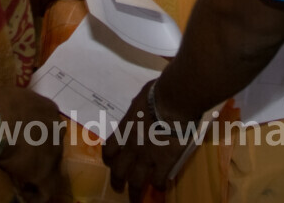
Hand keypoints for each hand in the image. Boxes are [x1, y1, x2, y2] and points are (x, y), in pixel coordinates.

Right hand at [0, 86, 63, 201]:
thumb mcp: (7, 97)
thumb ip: (13, 105)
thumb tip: (3, 108)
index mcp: (48, 108)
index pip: (47, 123)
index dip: (35, 134)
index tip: (23, 141)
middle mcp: (56, 128)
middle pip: (52, 143)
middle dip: (40, 152)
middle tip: (22, 160)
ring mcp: (54, 150)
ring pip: (51, 165)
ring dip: (37, 172)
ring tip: (22, 180)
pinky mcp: (45, 171)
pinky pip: (46, 189)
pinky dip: (36, 195)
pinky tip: (25, 195)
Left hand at [103, 79, 193, 201]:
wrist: (175, 100)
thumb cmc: (160, 92)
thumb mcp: (142, 97)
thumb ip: (139, 107)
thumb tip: (142, 105)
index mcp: (125, 129)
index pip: (109, 149)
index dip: (108, 158)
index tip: (110, 162)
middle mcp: (132, 146)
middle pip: (118, 170)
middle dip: (116, 181)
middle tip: (118, 188)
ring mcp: (148, 156)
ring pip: (136, 182)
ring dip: (134, 192)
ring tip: (135, 200)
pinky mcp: (164, 162)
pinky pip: (158, 180)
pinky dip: (158, 186)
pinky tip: (160, 189)